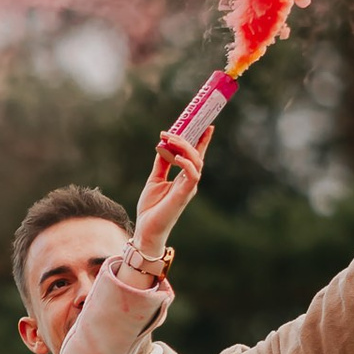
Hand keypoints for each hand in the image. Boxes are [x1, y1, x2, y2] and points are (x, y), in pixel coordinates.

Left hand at [129, 130, 203, 264]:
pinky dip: (186, 163)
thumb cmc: (152, 208)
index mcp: (184, 177)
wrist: (147, 229)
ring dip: (184, 147)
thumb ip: (162, 164)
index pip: (196, 155)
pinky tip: (177, 157)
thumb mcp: (155, 179)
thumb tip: (163, 146)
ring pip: (196, 161)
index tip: (206, 124)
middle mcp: (190, 181)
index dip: (203, 140)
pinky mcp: (184, 194)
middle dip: (190, 139)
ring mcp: (189, 188)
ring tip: (170, 140)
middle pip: (197, 154)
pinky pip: (192, 175)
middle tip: (172, 130)